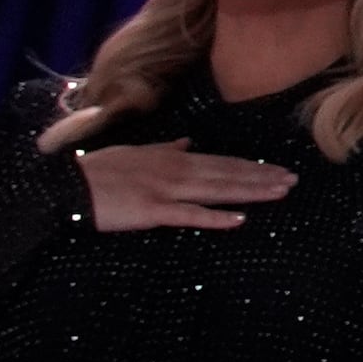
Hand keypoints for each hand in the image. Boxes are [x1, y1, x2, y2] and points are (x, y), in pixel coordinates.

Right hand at [80, 145, 296, 233]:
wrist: (69, 186)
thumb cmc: (100, 170)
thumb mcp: (137, 152)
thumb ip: (165, 149)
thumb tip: (187, 142)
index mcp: (173, 157)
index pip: (222, 162)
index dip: (251, 166)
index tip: (278, 169)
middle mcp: (176, 170)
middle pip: (227, 174)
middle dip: (262, 177)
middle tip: (293, 180)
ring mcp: (166, 190)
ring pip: (218, 191)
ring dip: (251, 191)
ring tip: (280, 193)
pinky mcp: (153, 211)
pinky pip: (190, 215)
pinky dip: (216, 217)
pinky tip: (240, 220)